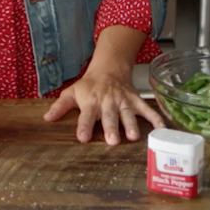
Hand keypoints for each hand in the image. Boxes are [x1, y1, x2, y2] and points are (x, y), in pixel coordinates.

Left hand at [43, 70, 163, 144]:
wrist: (109, 68)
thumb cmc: (89, 85)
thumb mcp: (71, 92)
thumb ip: (60, 106)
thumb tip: (47, 118)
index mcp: (91, 102)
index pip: (86, 116)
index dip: (84, 127)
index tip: (83, 138)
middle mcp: (108, 102)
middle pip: (110, 117)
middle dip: (111, 128)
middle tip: (112, 141)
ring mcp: (124, 102)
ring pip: (128, 114)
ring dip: (131, 125)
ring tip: (133, 137)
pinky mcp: (136, 101)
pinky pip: (147, 110)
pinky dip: (156, 119)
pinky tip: (162, 128)